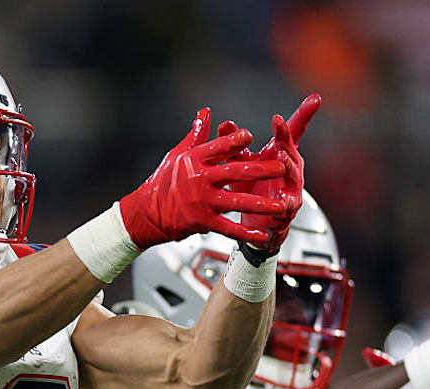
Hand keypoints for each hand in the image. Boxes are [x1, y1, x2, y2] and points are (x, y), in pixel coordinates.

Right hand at [118, 108, 289, 249]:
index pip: (219, 146)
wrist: (148, 213)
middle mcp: (200, 179)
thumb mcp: (178, 154)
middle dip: (262, 170)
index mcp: (195, 159)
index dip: (236, 141)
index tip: (252, 137)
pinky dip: (246, 232)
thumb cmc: (164, 181)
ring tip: (280, 205)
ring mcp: (202, 202)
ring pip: (237, 201)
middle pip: (235, 171)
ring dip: (261, 204)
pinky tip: (261, 234)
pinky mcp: (203, 221)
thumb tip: (206, 112)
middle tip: (282, 168)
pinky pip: (228, 227)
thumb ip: (197, 135)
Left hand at [216, 94, 321, 250]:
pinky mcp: (288, 210)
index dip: (304, 114)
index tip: (315, 98)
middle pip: (292, 150)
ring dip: (288, 166)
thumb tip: (225, 124)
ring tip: (282, 157)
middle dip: (287, 138)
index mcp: (281, 154)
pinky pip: (289, 205)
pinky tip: (282, 201)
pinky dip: (285, 203)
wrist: (255, 222)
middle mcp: (291, 169)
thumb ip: (235, 146)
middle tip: (280, 125)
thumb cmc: (251, 189)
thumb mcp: (240, 164)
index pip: (293, 131)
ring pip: (293, 176)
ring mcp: (292, 189)